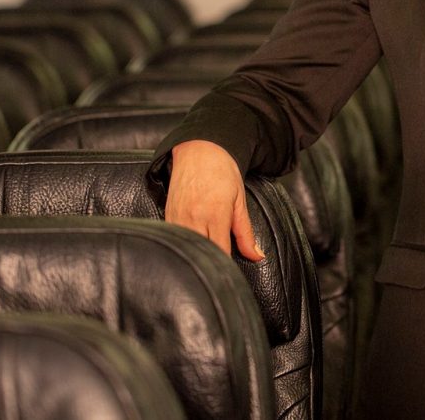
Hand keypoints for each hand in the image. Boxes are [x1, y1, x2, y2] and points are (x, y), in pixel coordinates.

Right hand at [164, 139, 264, 261]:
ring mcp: (178, 217)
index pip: (220, 252)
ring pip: (186, 248)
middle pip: (201, 253)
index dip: (226, 266)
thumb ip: (246, 232)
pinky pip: (175, 238)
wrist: (200, 150)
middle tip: (219, 272)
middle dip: (210, 265)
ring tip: (204, 263)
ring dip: (196, 256)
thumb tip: (257, 256)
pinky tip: (190, 248)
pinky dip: (184, 246)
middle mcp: (194, 218)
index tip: (232, 275)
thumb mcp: (239, 201)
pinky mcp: (168, 215)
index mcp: (215, 215)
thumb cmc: (223, 173)